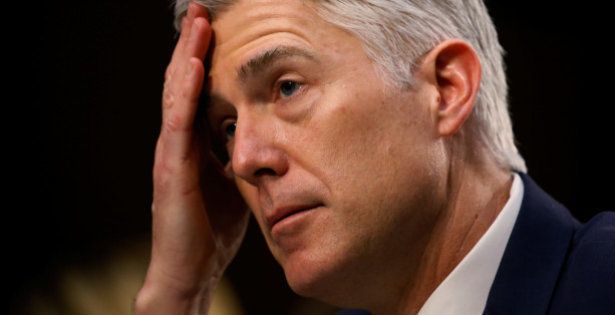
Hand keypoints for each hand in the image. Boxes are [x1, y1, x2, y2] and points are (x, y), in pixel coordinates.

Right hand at [135, 3, 248, 313]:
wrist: (190, 270)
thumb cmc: (211, 230)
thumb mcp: (232, 185)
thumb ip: (237, 158)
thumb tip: (257, 139)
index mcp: (192, 145)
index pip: (196, 93)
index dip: (203, 59)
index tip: (215, 28)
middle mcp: (178, 143)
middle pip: (183, 84)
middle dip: (192, 47)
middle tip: (200, 12)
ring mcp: (171, 155)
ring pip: (177, 95)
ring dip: (188, 58)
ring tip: (197, 24)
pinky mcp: (172, 171)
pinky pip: (179, 125)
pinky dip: (187, 93)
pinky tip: (196, 68)